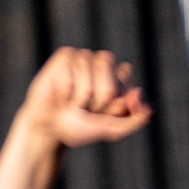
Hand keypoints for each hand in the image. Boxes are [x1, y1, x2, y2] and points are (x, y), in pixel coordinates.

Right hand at [16, 47, 152, 149]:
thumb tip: (138, 92)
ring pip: (86, 65)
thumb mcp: (113, 130)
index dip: (115, 92)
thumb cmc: (80, 129)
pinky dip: (66, 87)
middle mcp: (101, 66)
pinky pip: (68, 66)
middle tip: (90, 108)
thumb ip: (136, 118)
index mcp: (118, 80)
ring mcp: (82, 59)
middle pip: (106, 63)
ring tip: (73, 103)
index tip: (106, 110)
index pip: (125, 71)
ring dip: (81, 93)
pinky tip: (62, 95)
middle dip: (99, 91)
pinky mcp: (63, 57)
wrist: (50, 130)